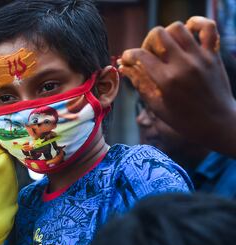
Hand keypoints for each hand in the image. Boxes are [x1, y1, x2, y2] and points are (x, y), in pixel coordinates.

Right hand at [119, 16, 235, 155]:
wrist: (218, 124)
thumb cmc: (184, 120)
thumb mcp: (157, 106)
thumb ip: (140, 84)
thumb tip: (124, 68)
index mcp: (167, 80)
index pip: (141, 56)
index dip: (129, 55)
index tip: (126, 59)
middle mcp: (183, 65)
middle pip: (158, 34)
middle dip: (147, 42)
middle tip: (148, 54)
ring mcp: (200, 57)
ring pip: (178, 28)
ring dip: (167, 34)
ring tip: (166, 46)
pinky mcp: (213, 55)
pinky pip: (208, 28)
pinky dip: (196, 23)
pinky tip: (188, 30)